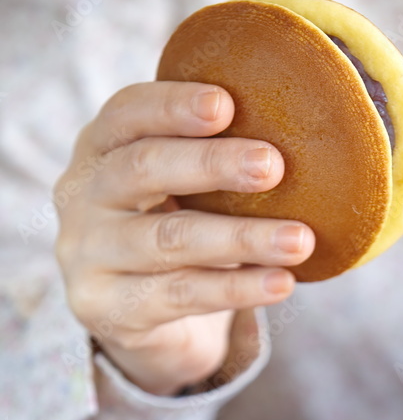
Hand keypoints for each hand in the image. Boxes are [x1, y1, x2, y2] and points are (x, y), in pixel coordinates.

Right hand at [54, 81, 313, 394]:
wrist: (134, 314)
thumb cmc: (172, 227)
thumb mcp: (180, 186)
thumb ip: (212, 156)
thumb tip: (305, 130)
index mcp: (99, 148)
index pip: (127, 113)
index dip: (172, 106)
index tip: (226, 104)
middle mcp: (81, 196)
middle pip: (143, 169)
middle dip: (212, 164)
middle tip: (274, 166)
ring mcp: (88, 255)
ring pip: (169, 239)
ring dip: (242, 238)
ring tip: (299, 240)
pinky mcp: (107, 308)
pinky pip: (181, 295)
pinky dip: (237, 288)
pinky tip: (281, 283)